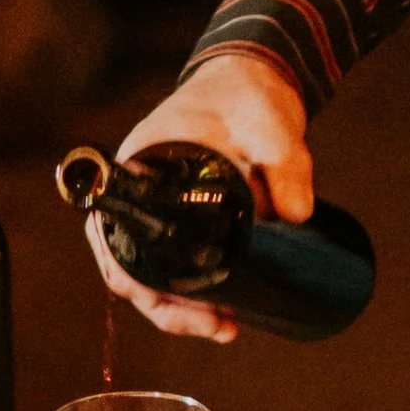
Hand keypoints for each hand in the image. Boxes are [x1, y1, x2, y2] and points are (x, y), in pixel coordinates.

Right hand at [89, 51, 315, 343]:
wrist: (254, 80)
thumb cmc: (248, 95)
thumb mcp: (270, 125)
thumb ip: (286, 163)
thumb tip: (297, 214)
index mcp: (139, 167)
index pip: (112, 233)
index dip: (134, 277)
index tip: (175, 303)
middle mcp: (140, 193)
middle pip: (129, 267)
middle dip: (166, 309)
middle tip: (216, 326)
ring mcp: (160, 209)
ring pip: (152, 275)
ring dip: (180, 311)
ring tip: (226, 329)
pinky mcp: (185, 221)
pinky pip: (176, 267)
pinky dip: (194, 296)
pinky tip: (225, 315)